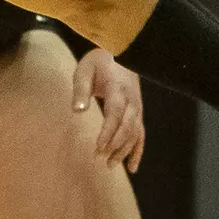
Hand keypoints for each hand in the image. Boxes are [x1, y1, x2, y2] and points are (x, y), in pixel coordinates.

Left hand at [72, 48, 144, 172]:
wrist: (121, 51)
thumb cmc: (98, 62)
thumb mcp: (85, 70)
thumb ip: (81, 90)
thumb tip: (78, 111)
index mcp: (118, 89)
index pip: (115, 115)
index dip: (108, 133)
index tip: (98, 148)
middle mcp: (132, 100)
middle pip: (127, 127)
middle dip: (114, 145)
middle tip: (99, 158)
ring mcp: (138, 107)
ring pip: (135, 133)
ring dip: (124, 150)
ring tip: (110, 165)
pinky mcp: (138, 112)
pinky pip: (141, 134)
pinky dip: (138, 151)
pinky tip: (132, 167)